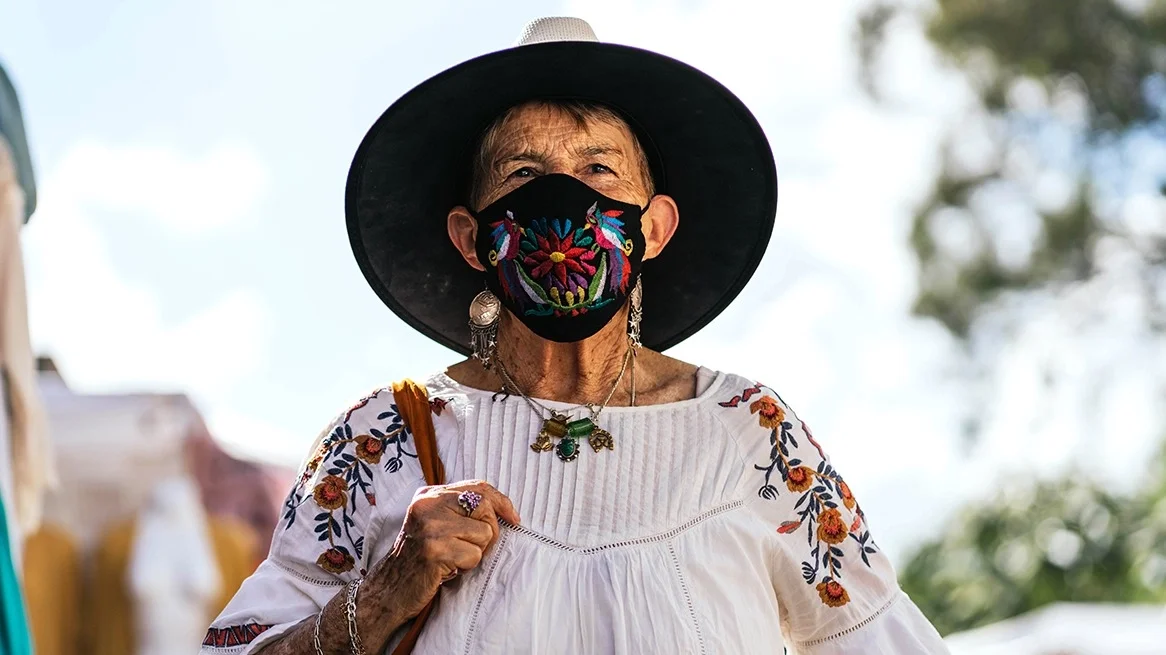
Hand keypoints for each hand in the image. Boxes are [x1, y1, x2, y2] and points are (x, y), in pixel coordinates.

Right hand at [366, 480, 519, 620]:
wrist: (388, 589)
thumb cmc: (420, 558)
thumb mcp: (434, 523)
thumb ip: (459, 509)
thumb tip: (501, 508)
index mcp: (428, 495)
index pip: (478, 487)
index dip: (501, 501)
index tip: (514, 518)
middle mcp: (427, 505)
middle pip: (485, 508)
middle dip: (489, 532)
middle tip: (472, 548)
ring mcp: (430, 526)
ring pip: (484, 533)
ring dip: (475, 552)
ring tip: (453, 558)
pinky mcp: (435, 550)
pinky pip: (474, 555)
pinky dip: (467, 567)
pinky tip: (448, 569)